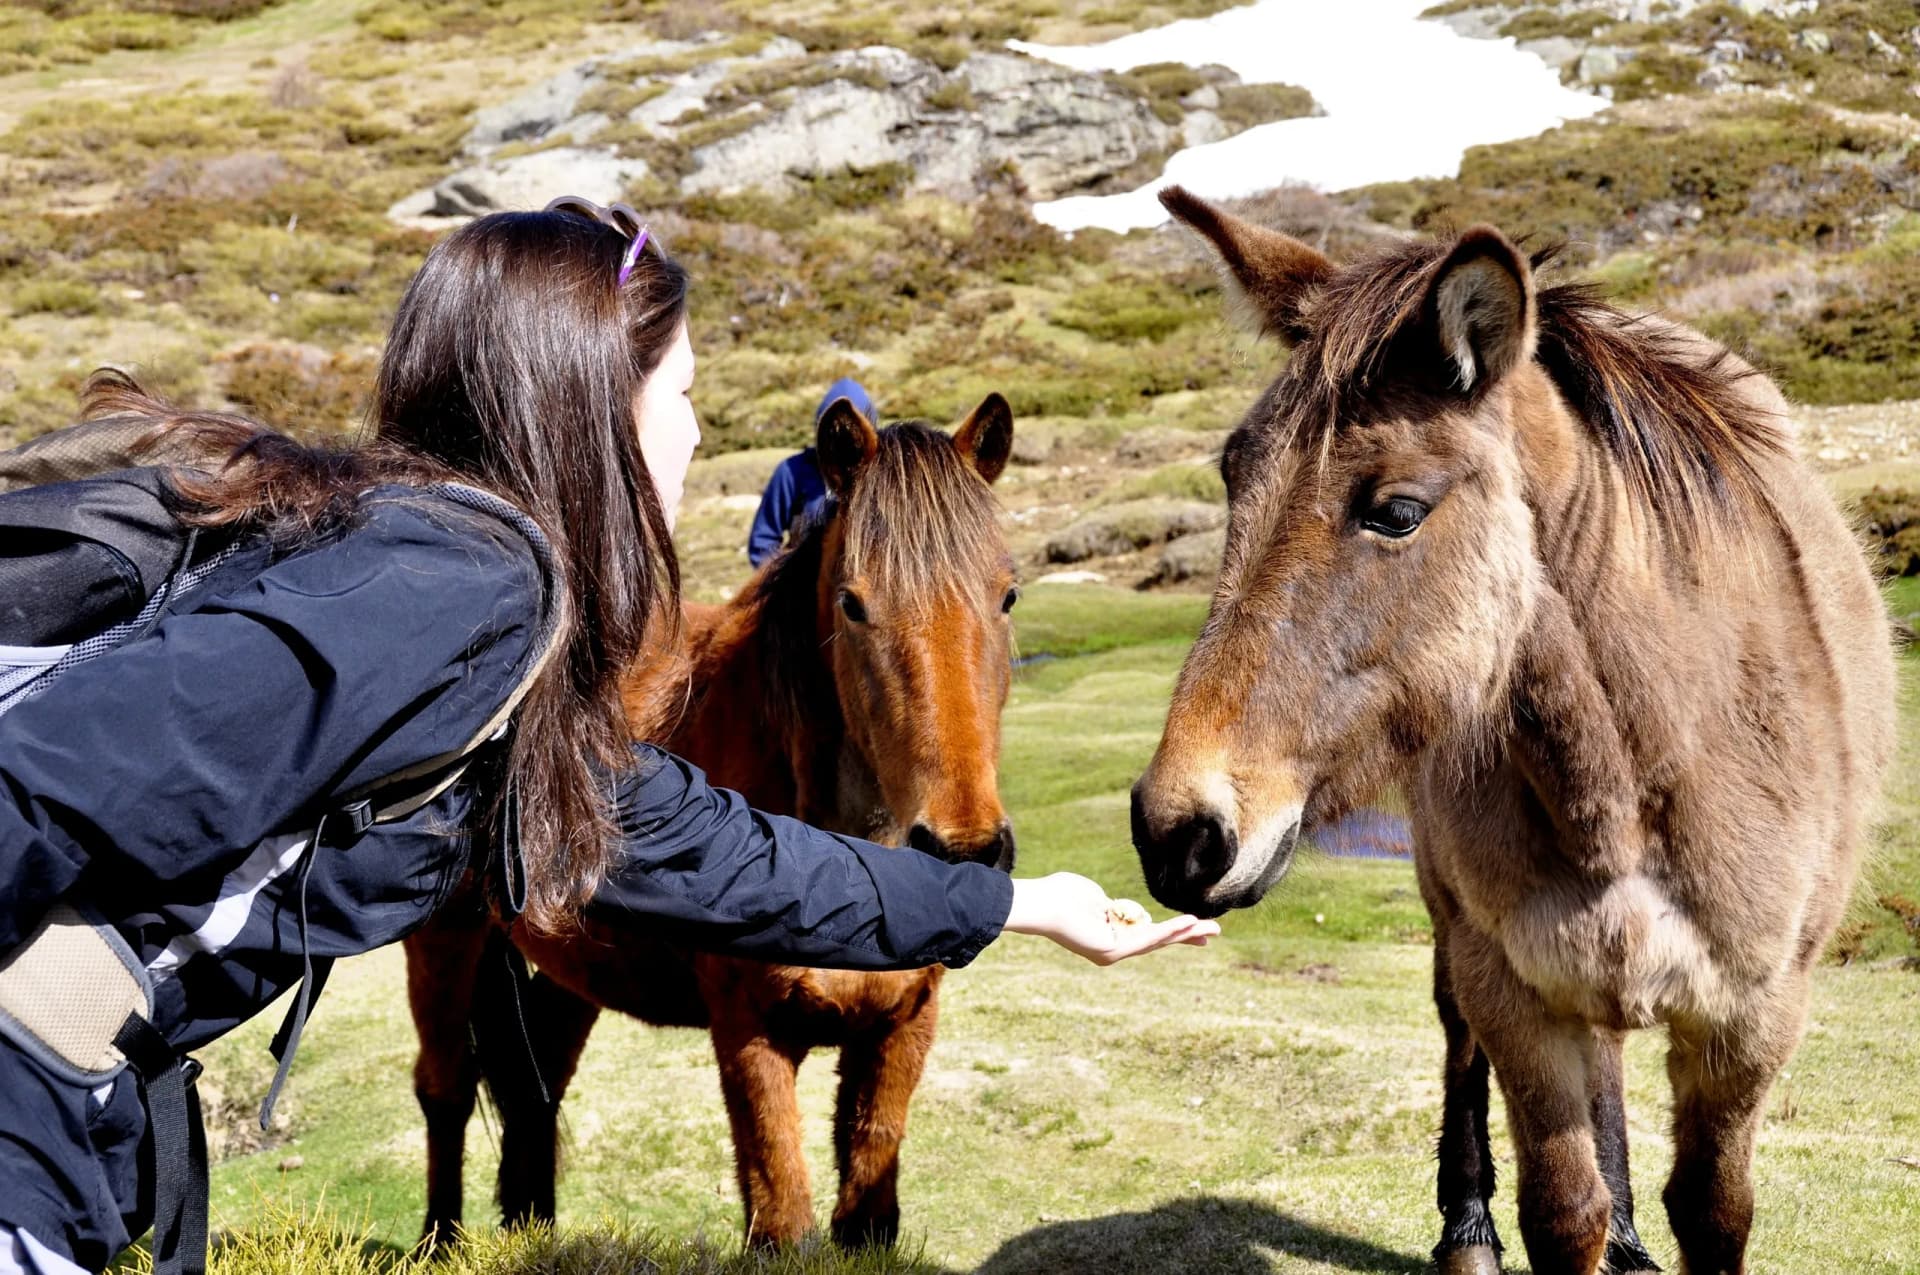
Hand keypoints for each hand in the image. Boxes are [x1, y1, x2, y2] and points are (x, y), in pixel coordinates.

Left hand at [1002, 872, 1219, 965]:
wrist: (1042, 903)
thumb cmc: (1061, 894)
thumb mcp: (1094, 898)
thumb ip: (1111, 906)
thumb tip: (1117, 908)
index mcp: (1110, 933)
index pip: (1147, 932)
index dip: (1172, 928)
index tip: (1194, 923)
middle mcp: (1113, 947)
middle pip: (1158, 940)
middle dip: (1187, 935)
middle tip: (1215, 932)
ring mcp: (1113, 951)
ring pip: (1157, 940)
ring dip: (1186, 933)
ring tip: (1210, 929)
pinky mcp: (1113, 950)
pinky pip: (1147, 938)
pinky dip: (1169, 931)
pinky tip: (1189, 924)